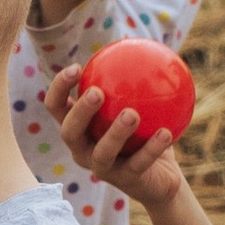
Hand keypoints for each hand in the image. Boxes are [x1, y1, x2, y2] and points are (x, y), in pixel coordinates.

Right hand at [43, 59, 185, 206]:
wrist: (160, 176)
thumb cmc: (144, 133)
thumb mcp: (138, 105)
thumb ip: (131, 82)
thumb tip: (136, 42)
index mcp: (78, 128)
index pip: (57, 107)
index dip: (59, 88)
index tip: (77, 67)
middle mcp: (82, 149)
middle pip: (69, 131)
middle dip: (80, 111)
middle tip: (97, 92)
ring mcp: (101, 168)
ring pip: (102, 152)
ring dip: (116, 132)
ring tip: (132, 113)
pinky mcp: (124, 181)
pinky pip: (138, 163)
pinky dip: (152, 148)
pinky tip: (166, 133)